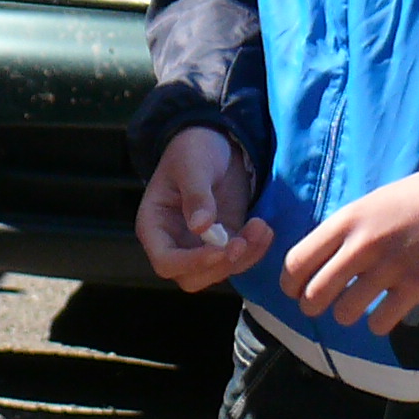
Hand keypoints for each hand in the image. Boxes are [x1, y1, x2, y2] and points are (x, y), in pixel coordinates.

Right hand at [137, 126, 271, 292]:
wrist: (215, 141)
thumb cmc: (193, 149)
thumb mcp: (193, 165)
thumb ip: (196, 195)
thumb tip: (200, 227)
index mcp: (155, 226)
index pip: (166, 261)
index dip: (191, 263)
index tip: (220, 248)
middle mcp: (174, 242)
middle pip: (192, 277)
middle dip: (220, 266)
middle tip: (242, 243)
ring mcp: (200, 245)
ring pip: (219, 271)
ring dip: (244, 257)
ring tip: (261, 227)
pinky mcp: (224, 241)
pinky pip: (238, 258)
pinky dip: (254, 250)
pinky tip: (264, 229)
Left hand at [284, 171, 418, 336]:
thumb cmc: (410, 200)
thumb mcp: (367, 205)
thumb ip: (341, 232)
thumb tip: (315, 263)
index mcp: (345, 221)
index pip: (297, 262)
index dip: (291, 283)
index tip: (296, 290)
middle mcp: (361, 246)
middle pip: (315, 294)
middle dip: (313, 306)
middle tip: (323, 304)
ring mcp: (388, 269)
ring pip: (345, 313)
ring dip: (347, 315)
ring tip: (355, 308)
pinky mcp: (414, 287)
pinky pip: (380, 323)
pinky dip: (378, 323)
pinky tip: (384, 312)